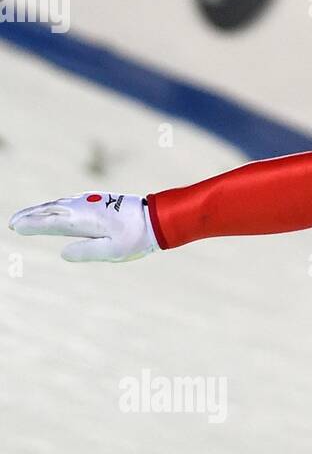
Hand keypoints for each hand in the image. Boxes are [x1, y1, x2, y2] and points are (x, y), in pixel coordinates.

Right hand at [9, 192, 157, 261]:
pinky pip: (69, 202)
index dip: (32, 225)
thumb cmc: (136, 238)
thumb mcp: (113, 252)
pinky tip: (52, 209)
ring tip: (26, 216)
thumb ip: (87, 251)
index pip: (51, 222)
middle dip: (29, 215)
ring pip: (59, 204)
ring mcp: (90, 201)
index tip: (15, 227)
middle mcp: (83, 206)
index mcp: (84, 220)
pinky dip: (55, 206)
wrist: (156, 218)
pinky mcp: (97, 200)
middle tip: (12, 222)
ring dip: (41, 209)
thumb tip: (63, 253)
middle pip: (49, 209)